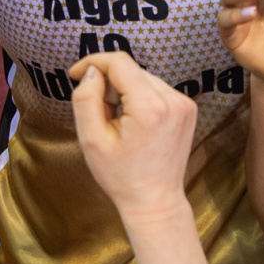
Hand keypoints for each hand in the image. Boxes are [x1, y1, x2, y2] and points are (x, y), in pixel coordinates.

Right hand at [70, 51, 198, 219]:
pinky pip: (156, 89)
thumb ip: (86, 99)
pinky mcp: (187, 108)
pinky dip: (140, 98)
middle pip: (131, 70)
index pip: (119, 62)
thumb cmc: (121, 176)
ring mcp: (184, 103)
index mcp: (150, 106)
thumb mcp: (92, 140)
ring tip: (116, 122)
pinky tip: (134, 123)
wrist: (154, 201)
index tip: (75, 74)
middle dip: (108, 83)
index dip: (93, 62)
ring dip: (124, 90)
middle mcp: (173, 99)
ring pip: (143, 78)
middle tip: (97, 112)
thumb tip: (92, 72)